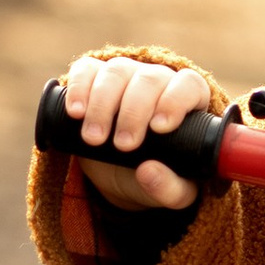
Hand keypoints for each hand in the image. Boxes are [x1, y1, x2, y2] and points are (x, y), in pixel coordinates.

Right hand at [65, 52, 215, 209]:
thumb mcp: (172, 194)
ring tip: (94, 139)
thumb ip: (170, 189)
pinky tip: (76, 112)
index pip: (189, 85)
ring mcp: (126, 75)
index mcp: (189, 101)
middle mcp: (159, 81)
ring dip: (103, 105)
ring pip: (117, 72)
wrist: (120, 174)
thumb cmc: (156, 176)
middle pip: (150, 79)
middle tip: (123, 145)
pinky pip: (87, 70)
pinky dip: (79, 88)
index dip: (175, 101)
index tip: (159, 128)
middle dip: (133, 112)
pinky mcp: (94, 77)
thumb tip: (147, 171)